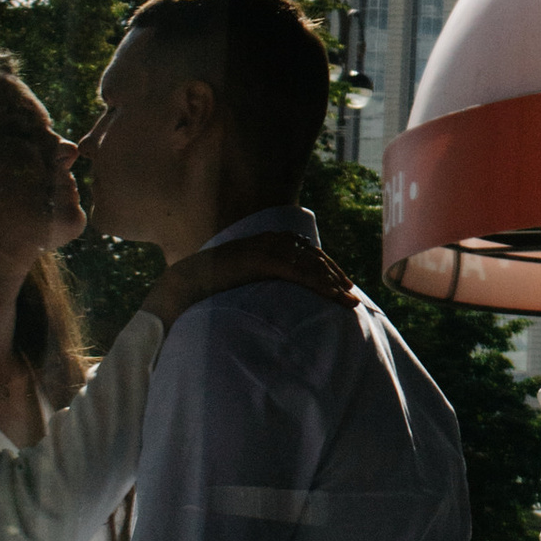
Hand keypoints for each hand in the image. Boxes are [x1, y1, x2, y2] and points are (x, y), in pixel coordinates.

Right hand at [144, 233, 357, 330]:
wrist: (187, 280)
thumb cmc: (214, 281)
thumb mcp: (244, 273)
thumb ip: (261, 273)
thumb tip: (276, 286)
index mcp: (268, 240)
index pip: (306, 252)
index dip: (326, 268)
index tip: (342, 284)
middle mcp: (270, 239)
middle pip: (313, 257)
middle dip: (335, 276)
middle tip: (352, 295)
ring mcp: (265, 248)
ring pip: (309, 264)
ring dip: (331, 282)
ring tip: (347, 300)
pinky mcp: (260, 261)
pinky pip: (296, 271)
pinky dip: (316, 282)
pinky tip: (329, 294)